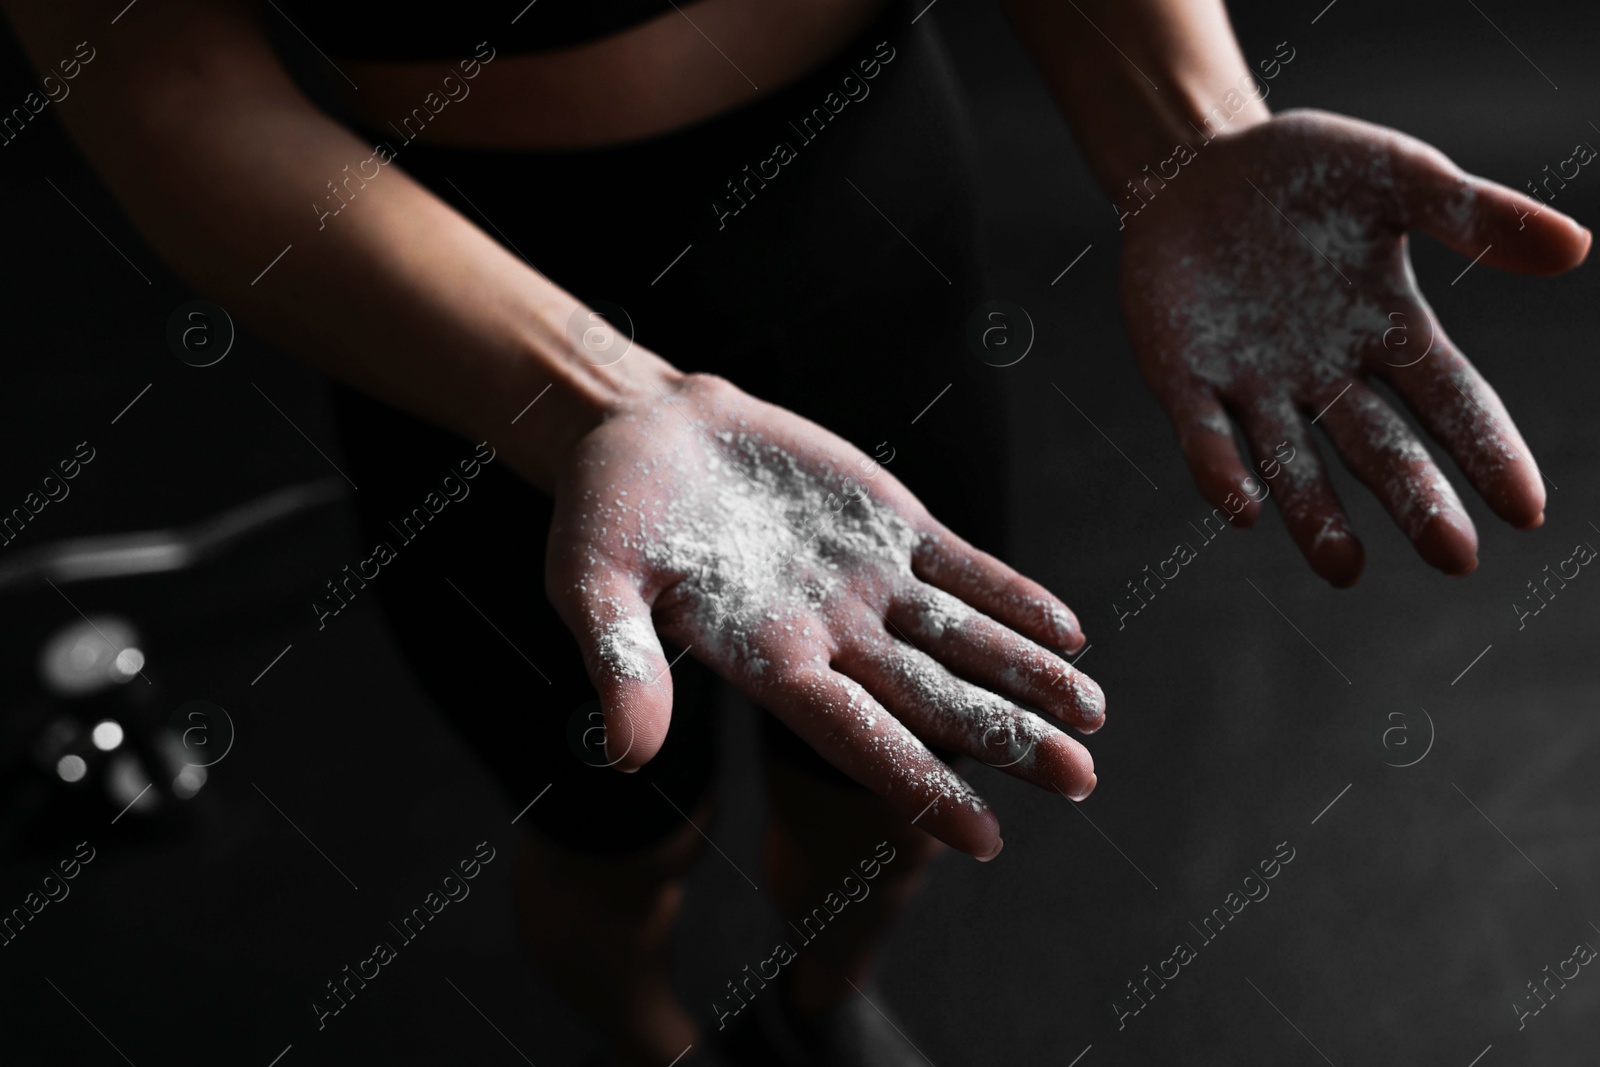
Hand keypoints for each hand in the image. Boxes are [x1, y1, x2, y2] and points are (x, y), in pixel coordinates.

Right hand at [542, 373, 1105, 860]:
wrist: (638, 433)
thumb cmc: (601, 516)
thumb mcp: (591, 585)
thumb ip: (620, 663)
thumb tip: (626, 756)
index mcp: (769, 662)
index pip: (858, 738)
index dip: (921, 786)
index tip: (986, 839)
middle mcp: (831, 635)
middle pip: (933, 699)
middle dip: (1006, 739)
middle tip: (1081, 780)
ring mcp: (865, 581)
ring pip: (962, 638)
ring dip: (1026, 676)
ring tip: (1093, 715)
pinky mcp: (884, 524)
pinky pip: (961, 569)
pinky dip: (1013, 597)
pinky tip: (1069, 632)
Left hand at [1119, 109, 1589, 584]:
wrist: (1197, 163)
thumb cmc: (1310, 173)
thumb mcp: (1397, 177)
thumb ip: (1476, 214)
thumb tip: (1577, 247)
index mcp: (1390, 331)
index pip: (1451, 402)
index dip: (1488, 451)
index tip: (1527, 510)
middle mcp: (1327, 374)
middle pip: (1379, 448)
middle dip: (1415, 500)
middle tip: (1455, 557)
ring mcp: (1254, 383)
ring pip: (1291, 461)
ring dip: (1314, 514)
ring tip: (1343, 567)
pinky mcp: (1184, 377)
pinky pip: (1204, 434)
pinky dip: (1222, 470)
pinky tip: (1243, 509)